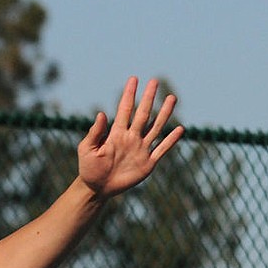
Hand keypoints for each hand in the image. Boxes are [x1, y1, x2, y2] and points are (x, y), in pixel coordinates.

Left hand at [78, 77, 183, 198]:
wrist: (97, 187)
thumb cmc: (88, 168)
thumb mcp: (86, 149)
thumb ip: (94, 133)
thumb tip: (101, 113)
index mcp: (116, 133)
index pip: (125, 109)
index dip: (129, 94)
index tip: (133, 79)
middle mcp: (131, 137)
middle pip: (143, 114)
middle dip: (148, 98)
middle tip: (154, 81)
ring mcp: (141, 149)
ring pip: (156, 128)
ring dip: (164, 113)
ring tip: (171, 98)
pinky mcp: (147, 163)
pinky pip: (162, 150)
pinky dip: (170, 140)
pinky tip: (180, 129)